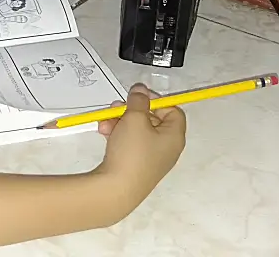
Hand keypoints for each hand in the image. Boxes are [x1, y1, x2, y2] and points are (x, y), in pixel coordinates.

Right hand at [97, 84, 186, 198]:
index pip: (173, 111)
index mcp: (174, 136)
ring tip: (105, 121)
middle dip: (132, 110)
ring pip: (138, 131)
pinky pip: (130, 143)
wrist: (116, 189)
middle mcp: (167, 148)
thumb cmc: (132, 151)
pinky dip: (118, 135)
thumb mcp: (135, 118)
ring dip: (121, 121)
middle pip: (153, 120)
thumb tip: (141, 89)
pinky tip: (104, 133)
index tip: (138, 96)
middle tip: (117, 107)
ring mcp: (152, 159)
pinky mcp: (136, 166)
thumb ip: (138, 100)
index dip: (156, 100)